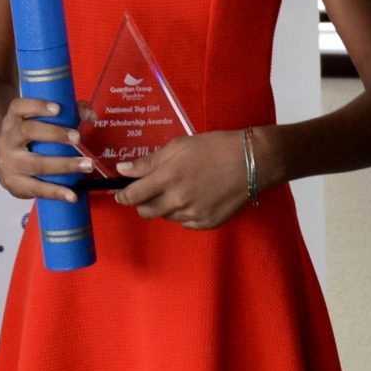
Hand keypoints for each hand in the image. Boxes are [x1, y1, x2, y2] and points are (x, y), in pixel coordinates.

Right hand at [0, 95, 92, 202]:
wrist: (6, 164)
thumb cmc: (29, 139)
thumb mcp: (40, 123)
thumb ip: (69, 114)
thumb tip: (91, 114)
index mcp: (12, 120)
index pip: (19, 107)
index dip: (38, 106)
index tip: (58, 109)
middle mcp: (6, 139)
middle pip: (27, 131)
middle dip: (55, 134)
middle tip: (78, 137)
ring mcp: (8, 163)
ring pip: (35, 164)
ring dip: (64, 165)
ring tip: (87, 165)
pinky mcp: (13, 184)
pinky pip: (36, 188)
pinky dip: (56, 192)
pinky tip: (73, 195)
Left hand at [114, 131, 257, 230]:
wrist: (250, 162)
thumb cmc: (212, 148)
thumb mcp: (178, 147)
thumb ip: (149, 161)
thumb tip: (122, 170)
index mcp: (168, 178)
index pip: (134, 195)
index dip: (123, 196)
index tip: (120, 194)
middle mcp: (178, 201)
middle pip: (146, 212)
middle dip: (142, 203)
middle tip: (150, 191)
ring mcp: (193, 215)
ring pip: (167, 216)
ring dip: (165, 206)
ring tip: (180, 188)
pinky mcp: (207, 223)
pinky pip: (185, 222)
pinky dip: (184, 212)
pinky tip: (195, 197)